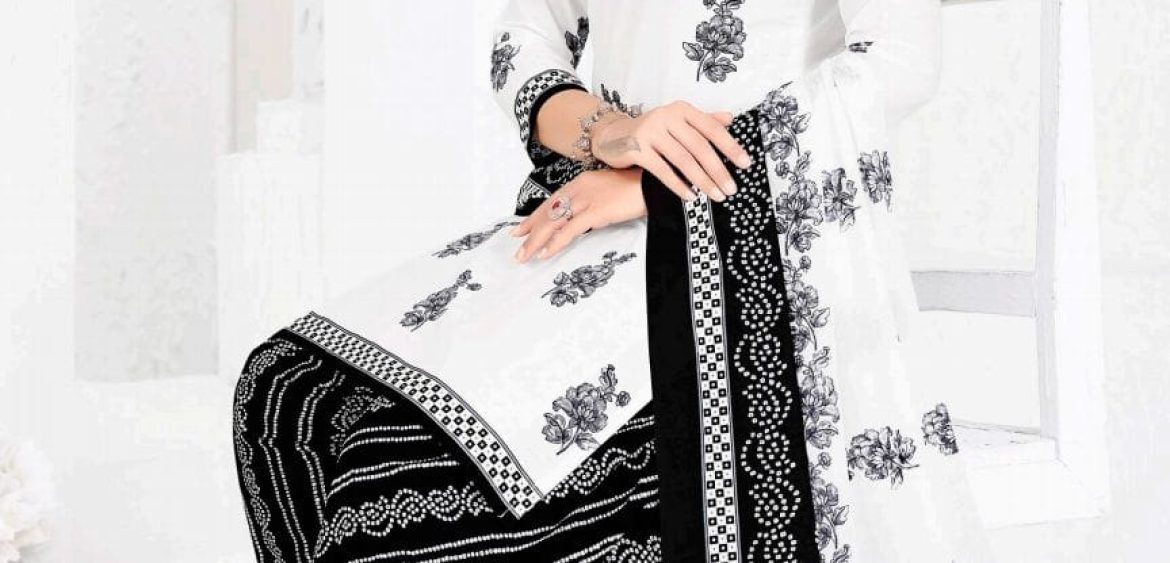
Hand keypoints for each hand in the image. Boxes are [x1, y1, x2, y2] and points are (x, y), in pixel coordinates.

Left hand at [511, 168, 646, 261]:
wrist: (653, 184)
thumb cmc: (635, 188)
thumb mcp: (607, 192)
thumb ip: (591, 201)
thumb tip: (581, 218)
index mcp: (581, 182)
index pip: (552, 201)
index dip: (535, 216)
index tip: (522, 227)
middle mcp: (579, 188)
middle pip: (547, 211)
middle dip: (529, 229)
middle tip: (516, 242)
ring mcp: (586, 199)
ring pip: (552, 222)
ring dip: (536, 240)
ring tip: (524, 255)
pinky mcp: (595, 211)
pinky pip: (569, 230)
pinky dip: (555, 242)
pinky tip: (546, 253)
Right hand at [591, 100, 751, 202]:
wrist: (613, 136)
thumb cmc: (652, 131)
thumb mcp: (678, 122)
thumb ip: (703, 121)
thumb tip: (730, 118)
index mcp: (682, 109)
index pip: (711, 128)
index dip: (730, 147)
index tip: (745, 164)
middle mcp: (667, 116)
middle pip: (699, 147)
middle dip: (717, 170)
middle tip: (731, 189)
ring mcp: (651, 132)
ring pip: (683, 160)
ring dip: (702, 180)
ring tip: (715, 195)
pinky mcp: (637, 149)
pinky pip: (662, 170)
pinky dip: (678, 185)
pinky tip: (690, 196)